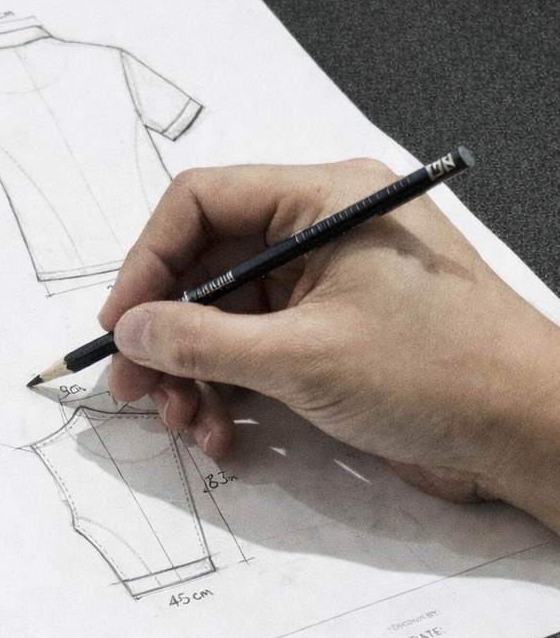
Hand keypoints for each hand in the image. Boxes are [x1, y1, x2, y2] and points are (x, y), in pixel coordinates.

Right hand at [98, 159, 559, 532]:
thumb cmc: (440, 375)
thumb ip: (201, 341)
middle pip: (205, 267)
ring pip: (224, 319)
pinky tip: (226, 436)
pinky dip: (229, 393)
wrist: (531, 435)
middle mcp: (322, 233)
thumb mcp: (302, 358)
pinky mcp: (333, 337)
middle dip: (166, 334)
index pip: (201, 204)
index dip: (147, 262)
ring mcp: (328, 287)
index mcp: (325, 201)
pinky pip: (254, 353)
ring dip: (194, 375)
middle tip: (136, 389)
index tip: (119, 324)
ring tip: (189, 425)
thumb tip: (131, 330)